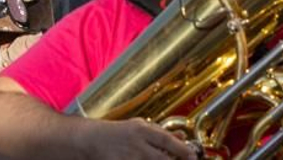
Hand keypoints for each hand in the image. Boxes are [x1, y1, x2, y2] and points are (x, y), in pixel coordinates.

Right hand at [69, 119, 195, 158]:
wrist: (90, 140)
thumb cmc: (117, 132)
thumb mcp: (139, 126)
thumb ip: (160, 132)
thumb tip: (182, 138)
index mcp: (142, 131)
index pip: (168, 141)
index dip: (183, 150)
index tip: (192, 156)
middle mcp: (137, 146)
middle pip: (164, 159)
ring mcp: (129, 159)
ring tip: (155, 159)